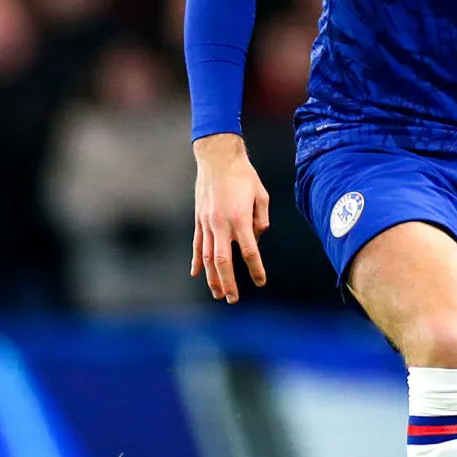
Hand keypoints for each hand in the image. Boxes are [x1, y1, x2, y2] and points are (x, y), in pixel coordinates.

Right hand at [192, 133, 271, 303]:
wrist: (217, 158)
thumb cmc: (243, 175)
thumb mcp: (261, 194)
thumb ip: (261, 217)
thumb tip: (257, 236)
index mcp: (239, 218)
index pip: (249, 251)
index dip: (255, 269)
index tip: (260, 282)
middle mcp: (221, 224)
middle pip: (223, 261)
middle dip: (228, 282)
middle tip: (233, 299)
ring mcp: (207, 223)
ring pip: (207, 257)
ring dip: (211, 277)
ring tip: (217, 293)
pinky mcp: (199, 219)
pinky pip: (197, 244)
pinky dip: (196, 261)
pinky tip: (196, 274)